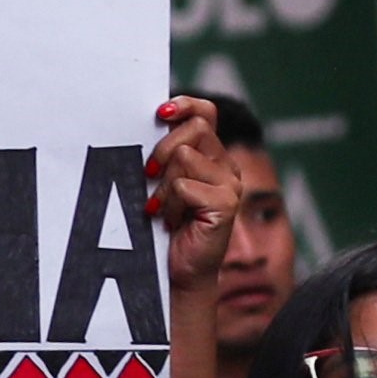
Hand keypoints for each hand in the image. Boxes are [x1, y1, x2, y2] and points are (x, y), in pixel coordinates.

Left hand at [145, 97, 237, 300]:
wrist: (181, 272)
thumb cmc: (167, 228)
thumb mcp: (163, 183)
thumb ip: (164, 156)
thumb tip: (146, 126)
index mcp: (212, 156)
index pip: (206, 112)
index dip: (185, 105)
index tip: (159, 114)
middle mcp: (226, 165)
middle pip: (194, 129)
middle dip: (161, 149)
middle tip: (149, 175)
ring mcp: (230, 184)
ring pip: (184, 156)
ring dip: (163, 186)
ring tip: (162, 209)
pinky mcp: (226, 203)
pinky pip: (184, 185)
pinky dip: (169, 204)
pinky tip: (170, 221)